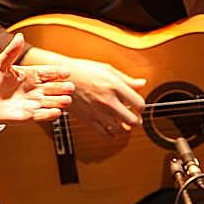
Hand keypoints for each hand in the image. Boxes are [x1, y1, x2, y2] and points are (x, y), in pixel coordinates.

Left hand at [0, 33, 73, 127]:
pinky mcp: (30, 115)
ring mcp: (34, 102)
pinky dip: (50, 114)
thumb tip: (19, 36)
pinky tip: (56, 111)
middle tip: (69, 88)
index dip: (58, 72)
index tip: (65, 73)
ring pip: (52, 102)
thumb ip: (11, 51)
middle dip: (64, 88)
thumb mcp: (0, 64)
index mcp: (33, 74)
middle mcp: (37, 88)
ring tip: (66, 100)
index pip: (50, 72)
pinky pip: (43, 115)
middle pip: (55, 88)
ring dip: (60, 101)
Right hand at [22, 45, 145, 136]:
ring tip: (124, 122)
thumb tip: (141, 84)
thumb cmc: (82, 71)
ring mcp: (98, 112)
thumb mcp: (107, 70)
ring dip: (125, 127)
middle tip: (136, 118)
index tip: (139, 106)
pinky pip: (106, 134)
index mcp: (114, 86)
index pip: (139, 104)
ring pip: (120, 130)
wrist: (61, 80)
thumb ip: (127, 79)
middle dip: (137, 120)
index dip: (142, 107)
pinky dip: (112, 133)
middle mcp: (107, 101)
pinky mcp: (89, 120)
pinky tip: (112, 127)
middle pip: (133, 120)